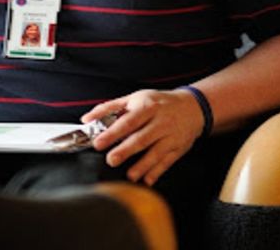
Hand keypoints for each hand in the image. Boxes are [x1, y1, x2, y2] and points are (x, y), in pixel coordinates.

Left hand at [81, 88, 205, 185]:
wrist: (192, 106)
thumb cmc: (158, 102)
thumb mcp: (135, 98)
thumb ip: (110, 107)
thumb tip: (87, 118)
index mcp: (147, 107)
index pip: (128, 122)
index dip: (113, 133)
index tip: (99, 142)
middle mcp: (160, 122)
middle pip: (141, 138)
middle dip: (125, 150)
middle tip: (111, 160)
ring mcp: (171, 136)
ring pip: (156, 152)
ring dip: (143, 165)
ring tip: (130, 175)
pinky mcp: (178, 148)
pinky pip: (167, 162)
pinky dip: (157, 172)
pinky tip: (147, 180)